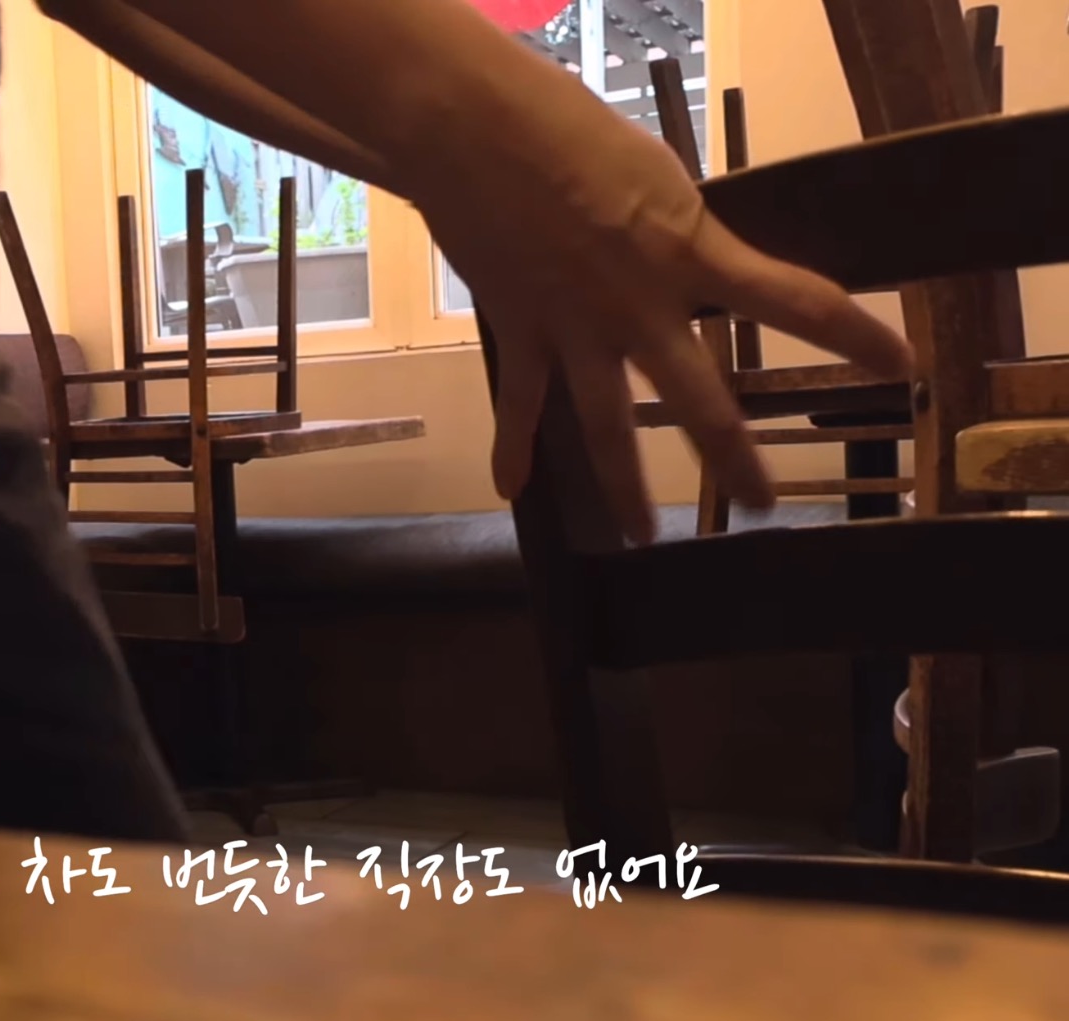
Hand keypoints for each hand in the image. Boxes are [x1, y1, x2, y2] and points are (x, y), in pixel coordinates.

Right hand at [408, 71, 912, 544]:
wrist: (476, 133)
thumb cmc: (568, 129)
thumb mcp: (655, 175)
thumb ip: (678, 233)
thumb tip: (688, 264)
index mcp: (690, 252)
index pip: (795, 301)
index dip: (854, 337)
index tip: (901, 366)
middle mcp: (640, 308)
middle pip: (701, 401)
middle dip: (734, 459)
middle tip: (761, 504)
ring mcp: (576, 329)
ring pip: (608, 426)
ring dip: (625, 487)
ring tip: (642, 536)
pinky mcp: (523, 331)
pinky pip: (522, 403)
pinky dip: (513, 448)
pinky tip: (512, 490)